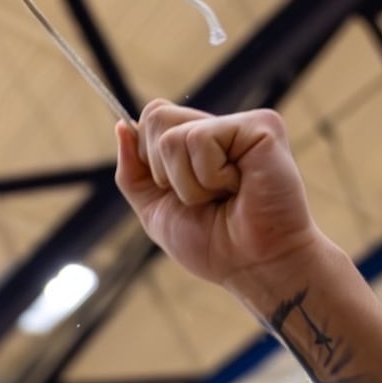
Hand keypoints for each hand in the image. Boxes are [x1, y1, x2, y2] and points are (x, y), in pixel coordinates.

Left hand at [115, 101, 324, 301]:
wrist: (253, 266)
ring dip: (189, 184)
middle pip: (156, 116)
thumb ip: (133, 170)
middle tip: (204, 196)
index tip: (176, 192)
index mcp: (196, 143)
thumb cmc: (213, 244)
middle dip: (165, 173)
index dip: (149, 159)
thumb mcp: (155, 210)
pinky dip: (210, 176)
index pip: (151, 118)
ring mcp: (240, 124)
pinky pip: (201, 139)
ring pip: (173, 137)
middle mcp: (218, 128)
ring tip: (224, 196)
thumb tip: (120, 126)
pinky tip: (238, 187)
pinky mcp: (261, 125)